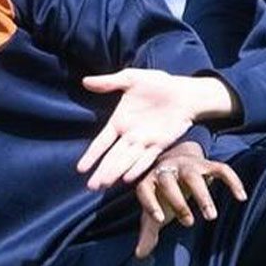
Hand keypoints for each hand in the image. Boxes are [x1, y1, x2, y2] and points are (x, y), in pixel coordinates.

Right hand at [76, 69, 234, 190]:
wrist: (185, 92)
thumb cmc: (158, 84)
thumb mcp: (131, 79)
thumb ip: (109, 83)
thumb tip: (85, 81)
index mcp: (120, 122)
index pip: (102, 142)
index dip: (92, 155)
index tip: (80, 169)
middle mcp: (130, 136)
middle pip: (112, 157)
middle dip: (102, 171)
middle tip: (91, 186)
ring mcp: (145, 142)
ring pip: (127, 161)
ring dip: (116, 173)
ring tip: (104, 185)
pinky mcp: (161, 145)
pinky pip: (147, 159)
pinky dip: (138, 168)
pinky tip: (128, 179)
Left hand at [130, 141, 245, 258]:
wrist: (176, 163)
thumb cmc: (162, 194)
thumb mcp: (154, 212)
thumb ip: (149, 232)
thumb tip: (140, 255)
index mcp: (150, 182)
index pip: (144, 190)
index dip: (150, 204)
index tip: (159, 219)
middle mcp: (167, 170)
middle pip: (169, 182)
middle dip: (178, 202)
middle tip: (189, 223)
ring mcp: (187, 166)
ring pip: (193, 176)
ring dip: (202, 196)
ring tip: (211, 216)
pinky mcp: (207, 164)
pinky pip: (221, 169)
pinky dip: (232, 181)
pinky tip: (241, 197)